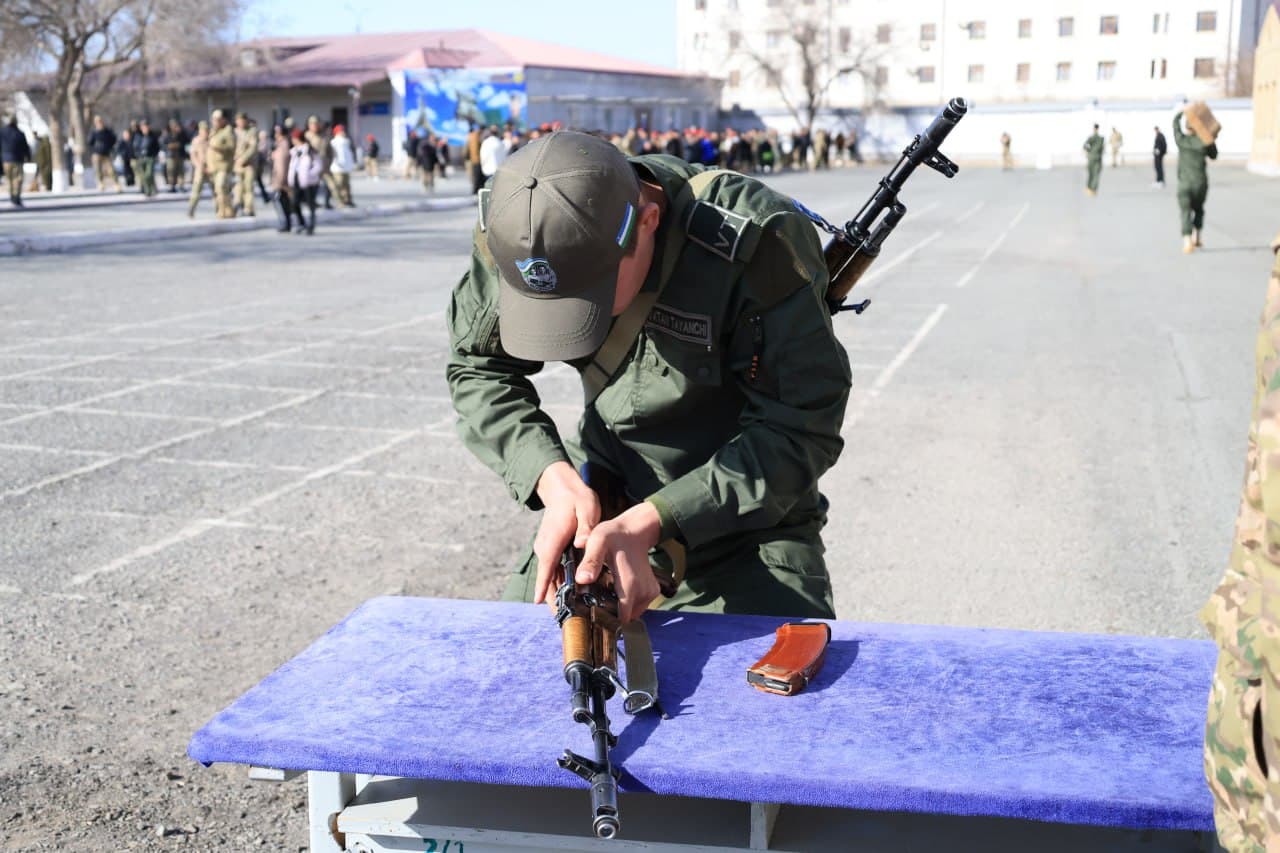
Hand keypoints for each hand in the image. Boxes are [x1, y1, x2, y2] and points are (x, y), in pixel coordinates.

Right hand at [532, 462, 599, 606]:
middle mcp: (545, 547)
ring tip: (566, 614)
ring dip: (556, 593)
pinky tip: (569, 595)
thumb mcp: (586, 510)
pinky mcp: (551, 549)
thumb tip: (582, 544)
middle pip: (547, 578)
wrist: (563, 489)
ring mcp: (546, 548)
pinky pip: (553, 570)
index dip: (543, 586)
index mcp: (553, 540)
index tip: (538, 603)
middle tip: (562, 620)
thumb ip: (585, 528)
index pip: (546, 567)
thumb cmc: (576, 500)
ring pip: (550, 576)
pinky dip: (558, 583)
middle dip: (552, 598)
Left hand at [576, 502, 662, 624]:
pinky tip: (614, 591)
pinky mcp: (652, 593)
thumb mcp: (598, 542)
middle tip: (592, 602)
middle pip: (623, 618)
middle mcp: (643, 593)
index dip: (604, 621)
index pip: (619, 620)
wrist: (634, 530)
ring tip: (602, 595)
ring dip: (616, 609)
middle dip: (607, 615)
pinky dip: (625, 604)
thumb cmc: (614, 535)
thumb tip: (582, 579)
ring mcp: (649, 593)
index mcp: (630, 585)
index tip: (590, 615)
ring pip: (630, 614)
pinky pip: (636, 607)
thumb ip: (591, 561)